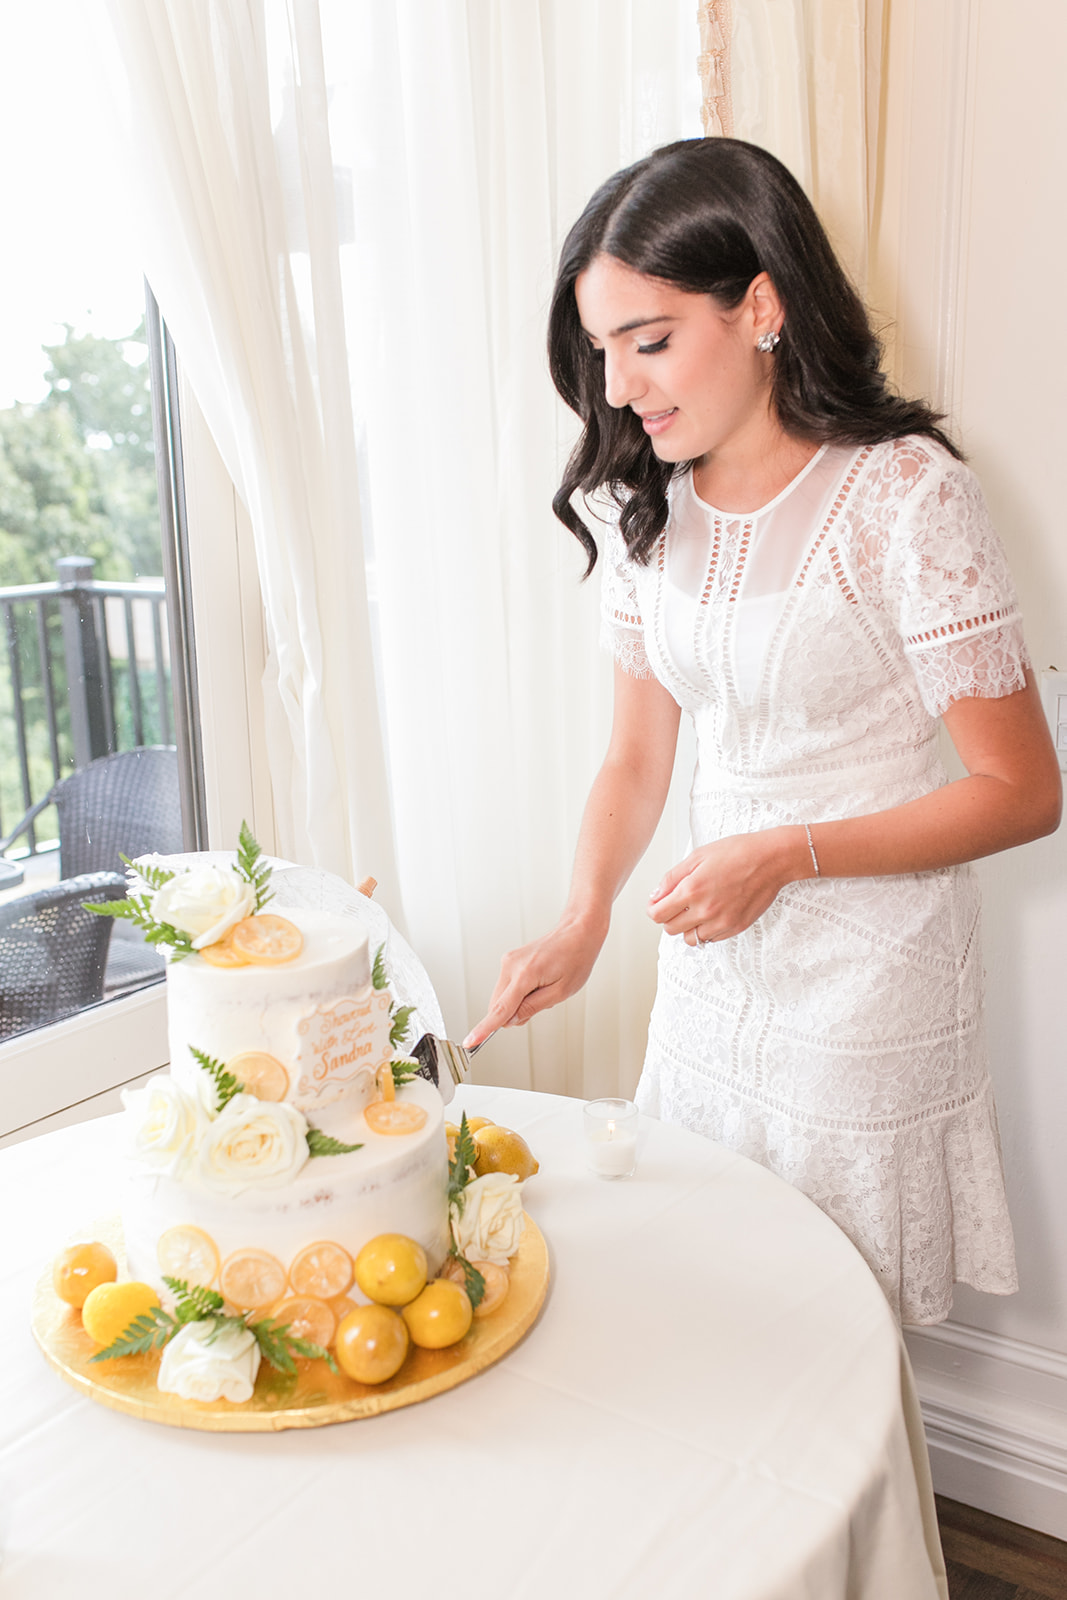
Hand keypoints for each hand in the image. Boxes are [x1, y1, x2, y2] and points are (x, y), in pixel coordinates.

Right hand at [463, 914, 608, 1047]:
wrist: (576, 933)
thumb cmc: (575, 959)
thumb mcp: (561, 992)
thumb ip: (532, 1008)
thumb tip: (510, 1021)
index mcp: (525, 974)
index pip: (500, 1009)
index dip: (484, 1029)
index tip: (470, 1042)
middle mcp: (511, 966)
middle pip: (498, 1005)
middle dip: (514, 1013)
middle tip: (540, 1002)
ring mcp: (508, 961)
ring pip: (501, 997)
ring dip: (517, 1002)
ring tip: (542, 988)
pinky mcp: (509, 961)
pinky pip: (506, 987)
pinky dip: (518, 992)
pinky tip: (537, 982)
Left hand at [647, 829, 801, 945]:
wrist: (771, 860)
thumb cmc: (737, 852)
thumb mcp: (697, 856)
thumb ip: (672, 878)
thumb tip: (655, 896)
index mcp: (692, 889)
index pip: (658, 915)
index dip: (653, 909)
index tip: (657, 904)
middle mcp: (705, 910)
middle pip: (671, 929)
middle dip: (669, 917)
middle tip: (677, 905)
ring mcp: (722, 922)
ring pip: (691, 939)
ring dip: (688, 927)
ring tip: (696, 910)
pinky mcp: (736, 927)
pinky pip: (711, 939)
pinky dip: (707, 930)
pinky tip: (712, 913)